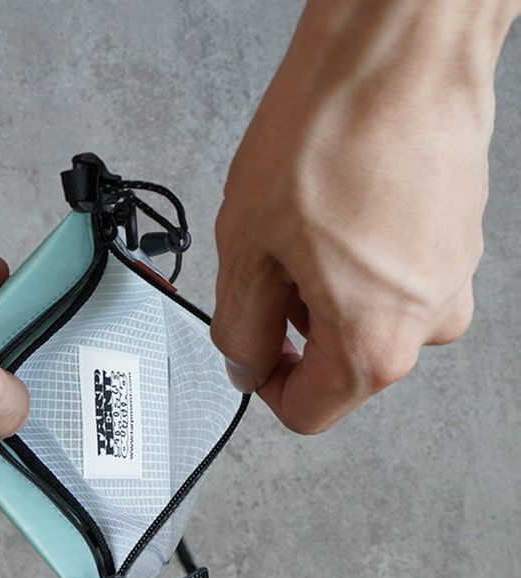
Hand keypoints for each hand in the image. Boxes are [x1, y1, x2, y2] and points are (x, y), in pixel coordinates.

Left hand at [212, 0, 518, 432]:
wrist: (402, 49)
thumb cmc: (333, 133)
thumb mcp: (248, 248)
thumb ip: (239, 327)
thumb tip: (243, 364)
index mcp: (375, 344)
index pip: (308, 411)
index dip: (264, 386)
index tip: (248, 351)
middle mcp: (427, 324)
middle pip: (336, 364)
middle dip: (289, 327)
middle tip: (266, 261)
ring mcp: (449, 282)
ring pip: (362, 318)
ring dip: (320, 290)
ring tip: (301, 223)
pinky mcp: (455, 244)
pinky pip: (391, 279)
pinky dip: (353, 262)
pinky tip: (335, 210)